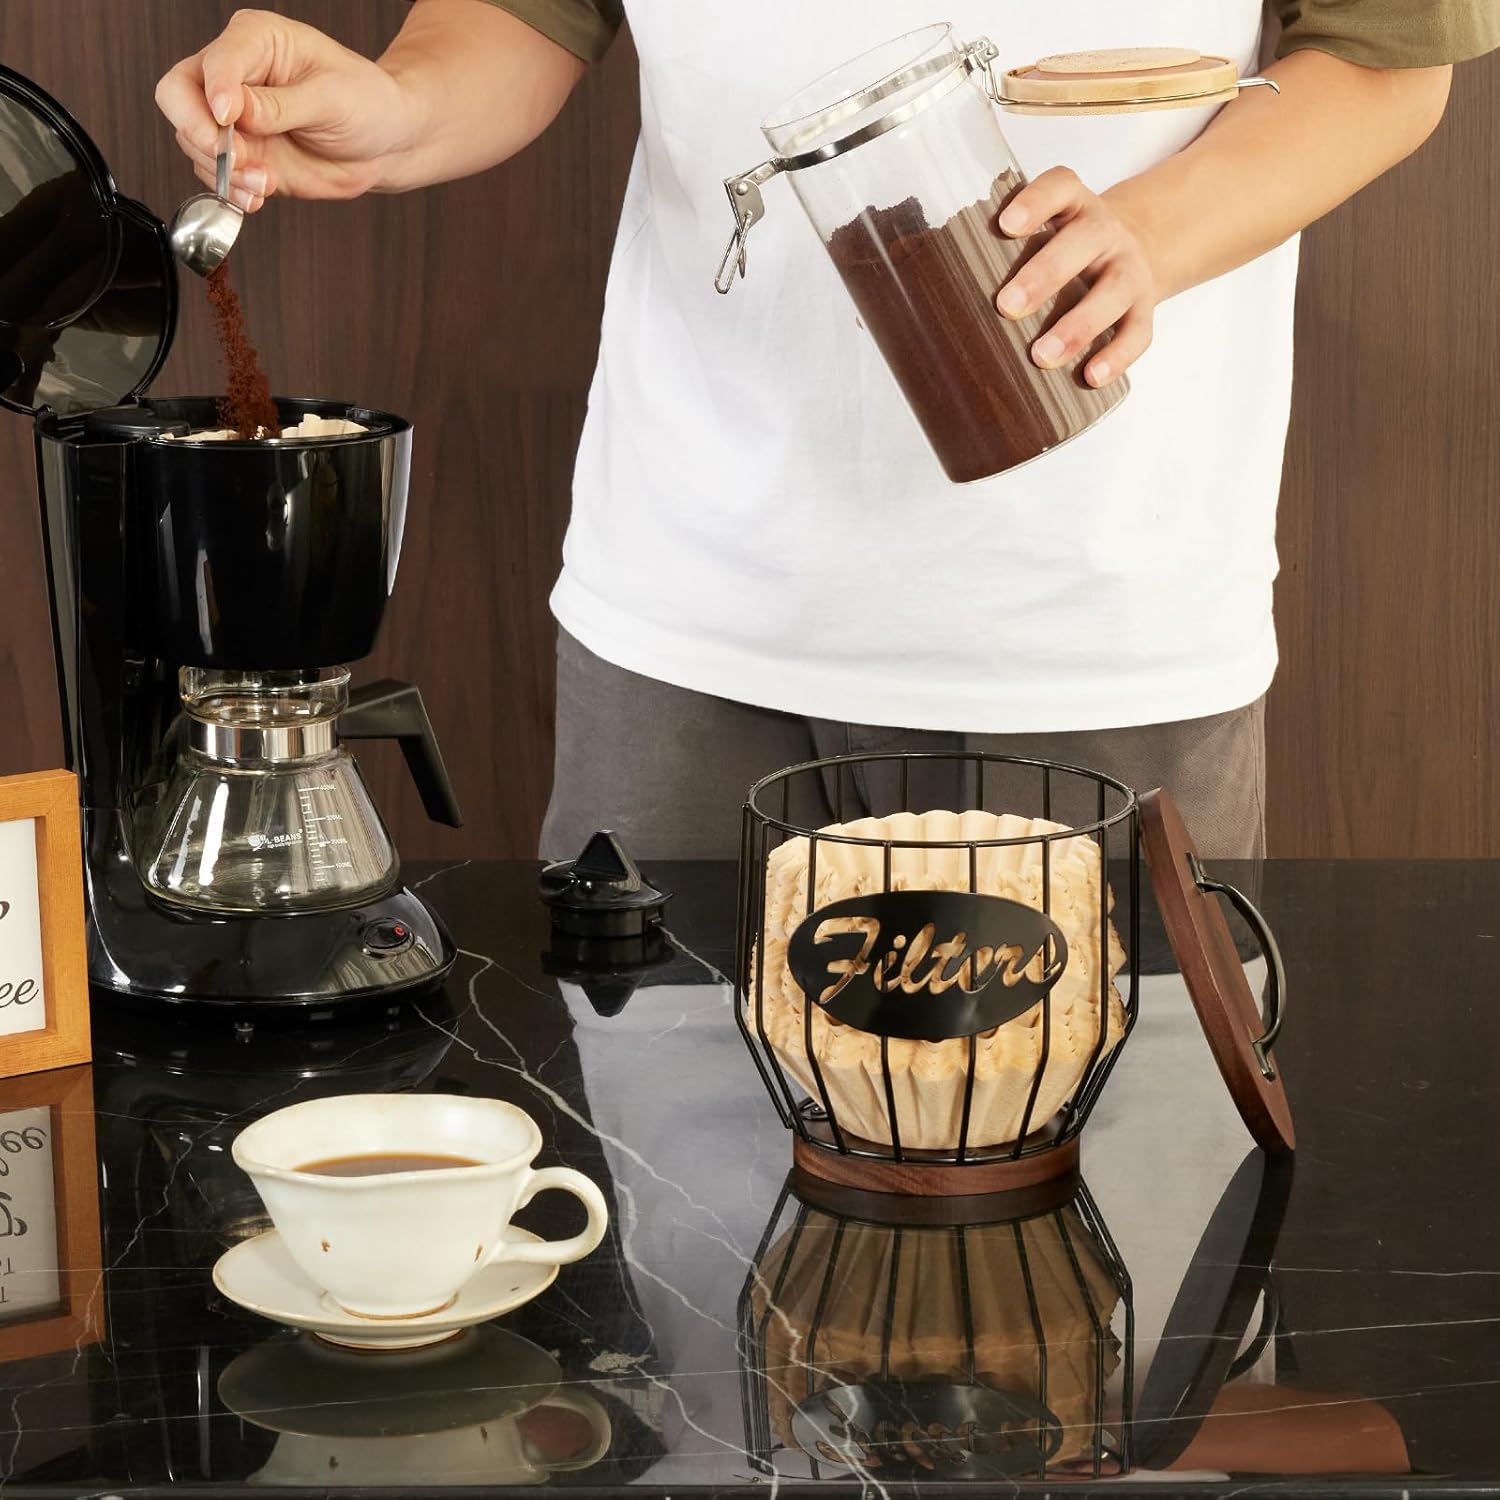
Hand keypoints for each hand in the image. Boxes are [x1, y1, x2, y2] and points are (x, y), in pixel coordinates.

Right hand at [155, 9, 422, 209]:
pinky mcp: (244, 155)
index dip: (214, 91)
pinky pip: (216, 174)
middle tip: (234, 158)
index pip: (213, 61)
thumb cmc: (367, 102)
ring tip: (264, 183)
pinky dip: (229, 190)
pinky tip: (256, 196)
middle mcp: (235, 75)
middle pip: (178, 95)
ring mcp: (235, 119)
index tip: (229, 118)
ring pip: (192, 141)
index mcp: (255, 40)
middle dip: (199, 131)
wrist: (386, 142)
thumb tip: (236, 111)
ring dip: (221, 169)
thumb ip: (280, 105)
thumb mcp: (332, 97)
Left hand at [994, 167, 1158, 389]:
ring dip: (1078, 326)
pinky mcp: (1144, 308)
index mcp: (1073, 207)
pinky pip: (1138, 332)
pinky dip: (1117, 356)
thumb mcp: (1040, 235)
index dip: (1036, 202)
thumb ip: (994, 252)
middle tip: (1007, 306)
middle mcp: (1104, 233)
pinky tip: (1091, 376)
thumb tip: (919, 299)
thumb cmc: (1063, 251)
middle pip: (1083, 242)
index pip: (1060, 187)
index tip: (1006, 225)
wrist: (1135, 250)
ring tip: (1042, 356)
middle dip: (1045, 275)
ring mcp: (1128, 270)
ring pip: (1113, 292)